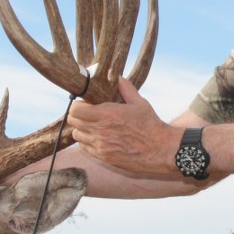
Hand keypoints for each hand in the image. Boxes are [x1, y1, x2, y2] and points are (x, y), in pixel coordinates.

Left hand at [66, 78, 181, 174]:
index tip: (86, 104)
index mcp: (107, 114)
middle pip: (73, 122)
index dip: (78, 105)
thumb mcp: (139, 103)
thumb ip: (125, 88)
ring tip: (93, 126)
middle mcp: (100, 130)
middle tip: (88, 114)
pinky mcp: (103, 157)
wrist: (160, 150)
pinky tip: (98, 138)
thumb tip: (116, 76)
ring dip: (82, 129)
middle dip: (78, 116)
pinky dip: (87, 142)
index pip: (75, 110)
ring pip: (77, 135)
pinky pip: (84, 148)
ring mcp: (100, 146)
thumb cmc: (151, 125)